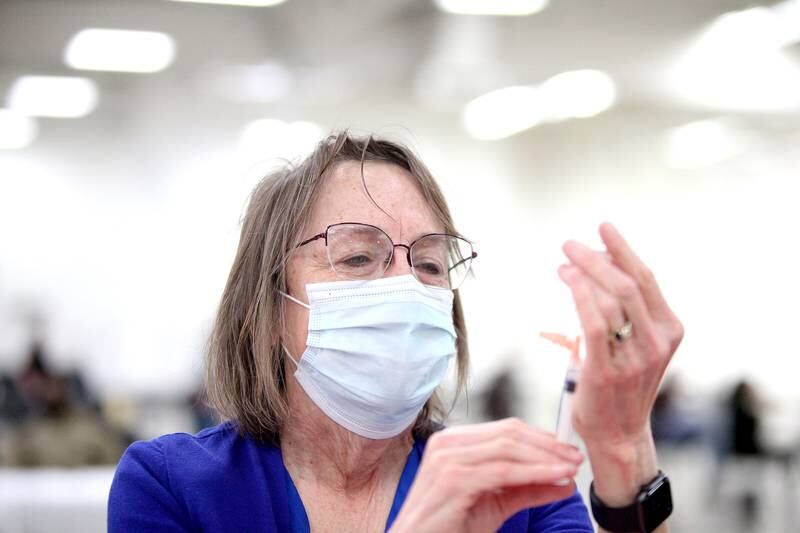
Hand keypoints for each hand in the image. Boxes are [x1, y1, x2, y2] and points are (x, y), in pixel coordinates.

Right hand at [389, 418, 583, 532]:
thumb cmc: (450, 527)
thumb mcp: (496, 504)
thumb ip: (528, 489)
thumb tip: (565, 480)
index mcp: (454, 441)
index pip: (506, 429)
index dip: (542, 437)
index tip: (569, 450)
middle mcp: (448, 442)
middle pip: (509, 434)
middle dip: (548, 445)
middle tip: (576, 457)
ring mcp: (447, 458)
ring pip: (508, 450)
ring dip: (545, 458)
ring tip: (570, 468)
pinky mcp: (452, 479)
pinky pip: (502, 471)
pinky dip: (534, 472)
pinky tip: (555, 477)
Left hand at [558, 223, 683, 503]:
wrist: (618, 432)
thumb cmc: (621, 382)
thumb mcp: (636, 343)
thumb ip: (626, 309)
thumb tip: (597, 264)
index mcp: (670, 329)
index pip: (645, 278)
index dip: (622, 250)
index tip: (603, 227)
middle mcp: (658, 341)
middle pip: (628, 283)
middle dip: (598, 257)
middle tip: (570, 244)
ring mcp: (635, 357)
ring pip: (611, 299)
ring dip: (583, 274)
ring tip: (563, 264)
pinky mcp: (608, 370)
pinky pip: (594, 322)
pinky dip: (580, 295)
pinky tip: (567, 280)